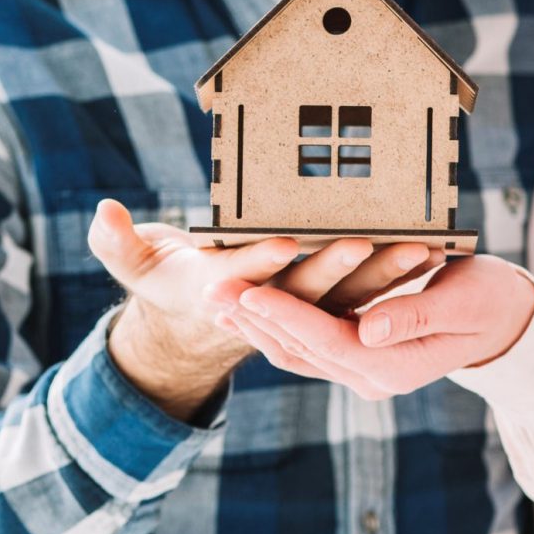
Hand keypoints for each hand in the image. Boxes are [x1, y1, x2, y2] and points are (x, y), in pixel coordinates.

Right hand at [85, 202, 432, 418]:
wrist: (200, 321)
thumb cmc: (167, 280)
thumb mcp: (136, 264)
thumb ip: (116, 243)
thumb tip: (101, 213)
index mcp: (222, 298)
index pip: (246, 283)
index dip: (264, 263)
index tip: (285, 240)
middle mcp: (268, 311)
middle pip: (308, 292)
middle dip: (339, 266)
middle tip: (368, 238)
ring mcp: (303, 313)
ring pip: (349, 296)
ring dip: (384, 274)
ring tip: (419, 246)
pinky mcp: (329, 308)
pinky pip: (369, 295)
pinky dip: (398, 276)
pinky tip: (433, 252)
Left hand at [204, 254, 533, 400]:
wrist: (504, 322)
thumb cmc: (490, 301)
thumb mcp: (461, 303)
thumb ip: (414, 317)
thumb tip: (369, 329)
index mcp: (395, 368)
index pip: (329, 340)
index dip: (287, 316)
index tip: (250, 291)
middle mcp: (372, 379)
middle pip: (302, 350)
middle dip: (255, 319)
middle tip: (211, 289)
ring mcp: (363, 374)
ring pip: (297, 354)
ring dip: (255, 326)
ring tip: (217, 298)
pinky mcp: (358, 361)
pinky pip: (307, 349)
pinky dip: (275, 328)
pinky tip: (247, 307)